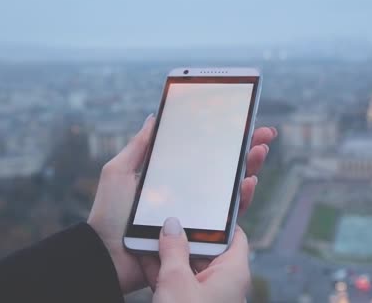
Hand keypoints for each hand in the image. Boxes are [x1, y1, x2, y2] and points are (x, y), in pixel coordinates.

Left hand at [87, 114, 276, 292]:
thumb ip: (139, 146)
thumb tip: (155, 116)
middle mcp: (189, 191)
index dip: (223, 138)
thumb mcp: (119, 172)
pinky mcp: (202, 232)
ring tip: (259, 151)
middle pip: (224, 167)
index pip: (204, 152)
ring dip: (251, 168)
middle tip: (263, 133)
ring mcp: (197, 212)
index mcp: (173, 174)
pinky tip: (249, 182)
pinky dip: (243, 198)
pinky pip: (229, 216)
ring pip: (233, 188)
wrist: (108, 255)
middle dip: (247, 148)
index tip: (241, 121)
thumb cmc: (108, 214)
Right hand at [153, 217, 249, 302]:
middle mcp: (226, 285)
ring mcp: (210, 298)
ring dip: (170, 256)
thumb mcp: (176, 281)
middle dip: (185, 238)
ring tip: (148, 238)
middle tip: (164, 222)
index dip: (217, 220)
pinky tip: (145, 261)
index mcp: (234, 273)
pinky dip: (166, 275)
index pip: (234, 235)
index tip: (198, 207)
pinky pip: (182, 285)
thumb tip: (172, 225)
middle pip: (208, 251)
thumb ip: (174, 250)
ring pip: (191, 269)